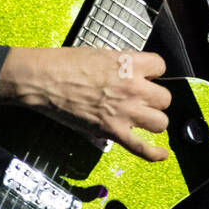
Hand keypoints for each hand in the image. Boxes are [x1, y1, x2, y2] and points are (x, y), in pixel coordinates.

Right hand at [0, 46, 171, 160]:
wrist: (44, 80)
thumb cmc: (67, 63)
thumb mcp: (102, 54)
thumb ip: (123, 66)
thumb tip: (133, 76)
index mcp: (130, 64)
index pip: (161, 67)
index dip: (153, 73)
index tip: (144, 76)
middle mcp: (133, 88)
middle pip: (164, 98)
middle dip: (153, 98)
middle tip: (139, 98)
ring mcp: (125, 112)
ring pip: (160, 122)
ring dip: (152, 120)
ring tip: (141, 118)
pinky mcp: (113, 131)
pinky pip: (142, 148)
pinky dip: (154, 153)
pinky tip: (162, 153)